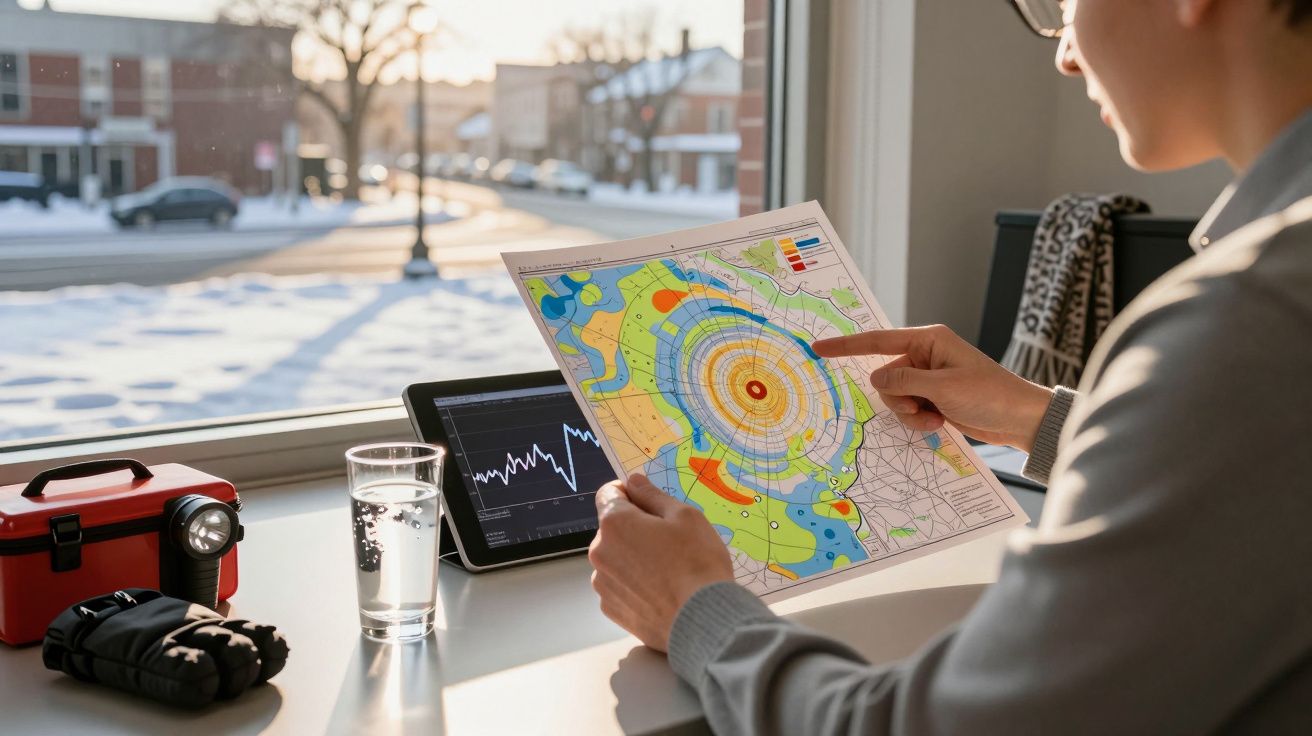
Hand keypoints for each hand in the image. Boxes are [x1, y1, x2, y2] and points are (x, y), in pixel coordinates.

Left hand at [588, 474, 733, 651]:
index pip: (608, 493)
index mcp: (615, 523)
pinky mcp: (611, 609)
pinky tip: (660, 591)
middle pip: (612, 528)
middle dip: (634, 528)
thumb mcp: (685, 516)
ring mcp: (603, 583)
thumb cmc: (698, 563)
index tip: (649, 503)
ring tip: (667, 571)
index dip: (629, 493)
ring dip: (633, 557)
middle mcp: (599, 551)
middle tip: (669, 542)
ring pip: (615, 558)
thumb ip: (653, 496)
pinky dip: (634, 584)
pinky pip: (619, 585)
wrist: (703, 621)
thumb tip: (634, 482)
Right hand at [812, 325, 1053, 451]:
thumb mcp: (944, 388)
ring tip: (936, 419)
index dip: (846, 345)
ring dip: (910, 413)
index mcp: (929, 340)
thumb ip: (904, 380)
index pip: (878, 341)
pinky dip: (919, 420)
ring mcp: (929, 378)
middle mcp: (926, 356)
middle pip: (886, 376)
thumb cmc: (990, 395)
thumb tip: (876, 377)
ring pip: (895, 397)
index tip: (819, 348)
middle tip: (923, 409)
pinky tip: (941, 424)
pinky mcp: (933, 398)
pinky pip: (909, 409)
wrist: (1020, 419)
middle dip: (898, 399)